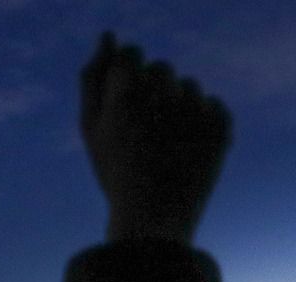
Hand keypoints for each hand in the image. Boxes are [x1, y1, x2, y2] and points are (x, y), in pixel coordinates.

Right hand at [80, 32, 231, 244]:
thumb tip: (107, 37)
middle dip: (151, 89)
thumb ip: (93, 78)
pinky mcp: (221, 124)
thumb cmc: (114, 171)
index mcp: (125, 95)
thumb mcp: (90, 128)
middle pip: (160, 68)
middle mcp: (161, 96)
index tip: (123, 104)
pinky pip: (212, 104)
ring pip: (187, 85)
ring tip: (164, 142)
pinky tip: (185, 148)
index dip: (125, 77)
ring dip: (176, 105)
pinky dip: (200, 121)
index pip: (131, 53)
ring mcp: (195, 110)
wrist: (154, 216)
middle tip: (142, 130)